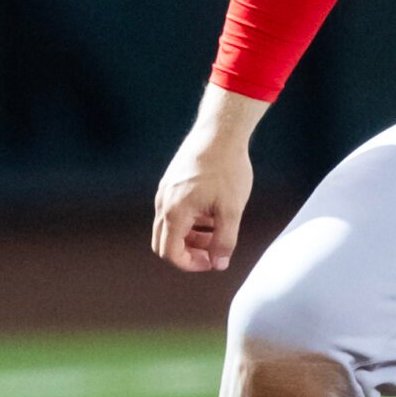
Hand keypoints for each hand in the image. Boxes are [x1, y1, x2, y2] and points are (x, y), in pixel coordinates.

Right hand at [151, 88, 267, 272]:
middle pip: (164, 242)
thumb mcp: (232, 210)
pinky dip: (188, 220)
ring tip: (216, 231)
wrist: (220, 131)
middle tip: (213, 251)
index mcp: (175, 212)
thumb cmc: (227, 168)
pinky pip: (173, 210)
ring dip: (190, 236)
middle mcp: (163, 202)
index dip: (190, 264)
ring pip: (169, 226)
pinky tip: (211, 213)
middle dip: (188, 253)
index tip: (211, 262)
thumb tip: (219, 264)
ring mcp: (165, 191)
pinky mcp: (171, 182)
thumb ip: (225, 241)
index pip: (170, 253)